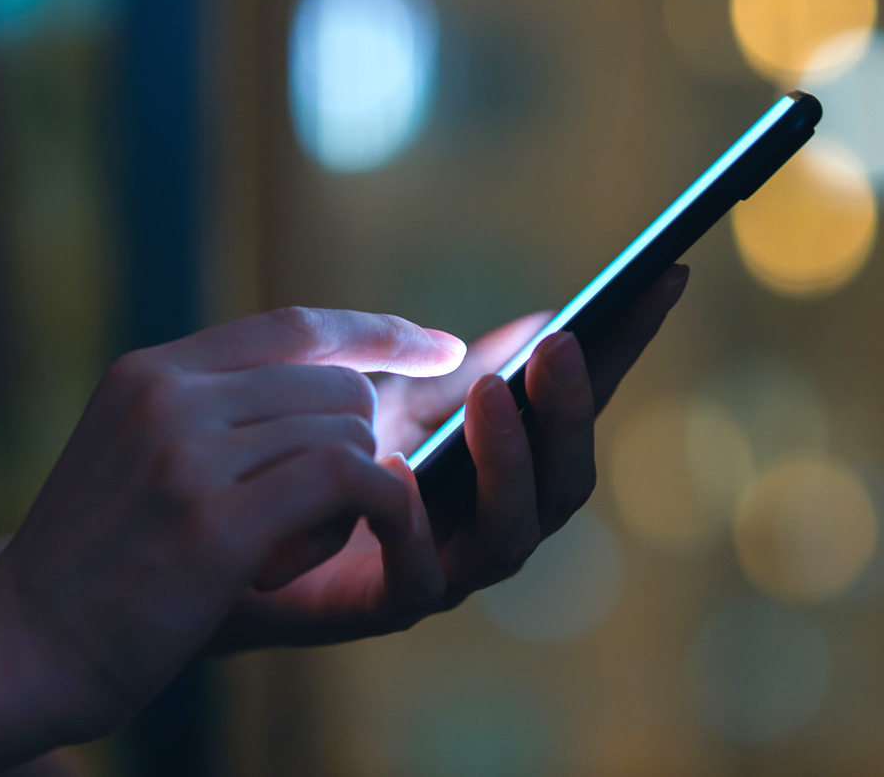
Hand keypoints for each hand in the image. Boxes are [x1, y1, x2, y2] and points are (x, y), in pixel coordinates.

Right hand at [0, 308, 465, 739]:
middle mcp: (170, 395)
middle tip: (320, 518)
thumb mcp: (135, 455)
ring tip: (290, 551)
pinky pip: (349, 479)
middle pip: (337, 384)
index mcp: (153, 372)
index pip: (294, 325)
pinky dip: (375, 511)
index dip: (378, 332)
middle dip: (359, 448)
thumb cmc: (92, 564)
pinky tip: (333, 554)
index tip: (439, 346)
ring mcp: (188, 453)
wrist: (16, 646)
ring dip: (351, 497)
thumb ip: (214, 412)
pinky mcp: (214, 520)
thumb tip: (334, 385)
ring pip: (348, 430)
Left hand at [207, 264, 689, 649]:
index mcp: (502, 468)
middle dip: (570, 410)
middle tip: (560, 347)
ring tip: (491, 395)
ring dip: (511, 460)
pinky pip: (421, 575)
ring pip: (514, 531)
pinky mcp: (386, 607)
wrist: (221, 537)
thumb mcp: (389, 402)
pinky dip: (417, 524)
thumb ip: (455, 370)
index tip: (661, 277)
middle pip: (566, 478)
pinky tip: (400, 470)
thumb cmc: (311, 465)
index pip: (577, 408)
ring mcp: (448, 569)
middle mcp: (490, 522)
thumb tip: (541, 321)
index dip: (625, 349)